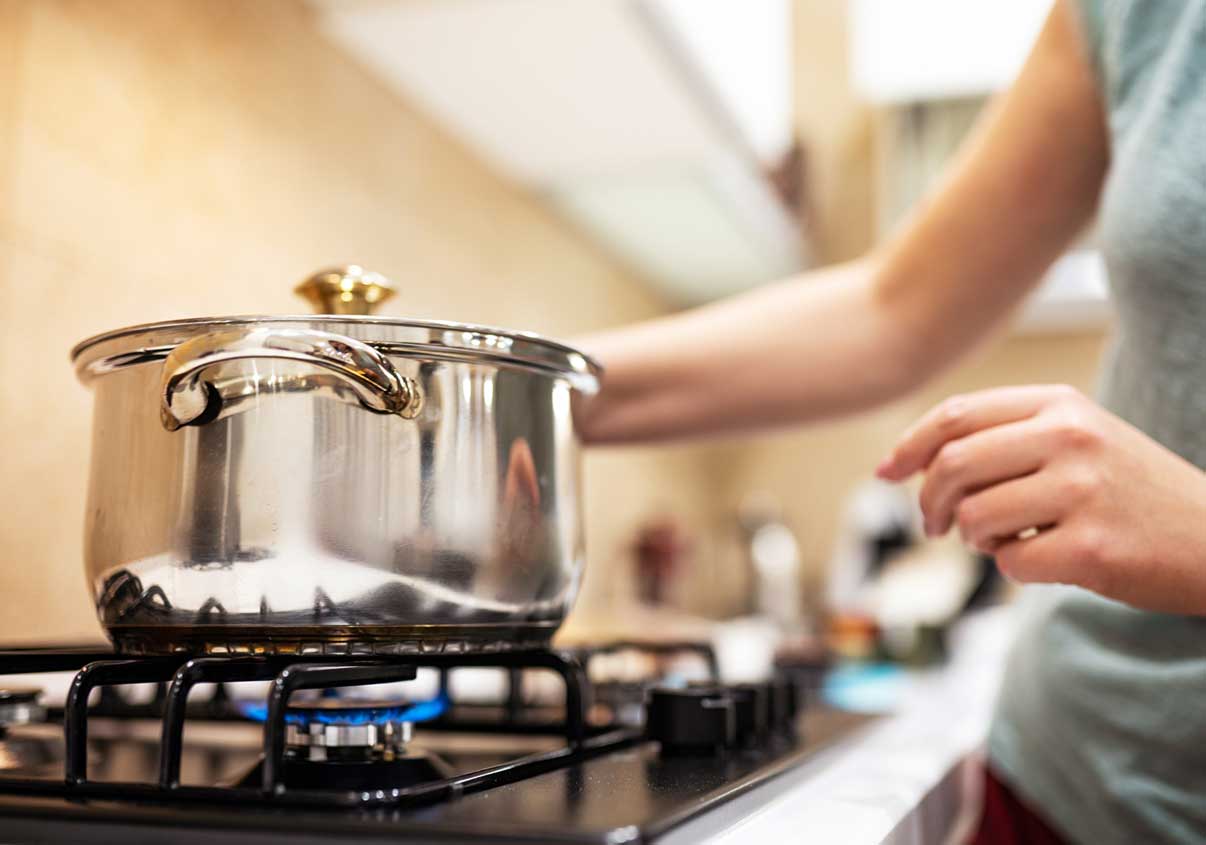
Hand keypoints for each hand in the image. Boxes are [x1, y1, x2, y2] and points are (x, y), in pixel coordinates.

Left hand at [876, 385, 1205, 613]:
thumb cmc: (1127, 491)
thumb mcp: (1075, 438)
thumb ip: (1000, 438)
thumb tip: (902, 463)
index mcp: (1060, 405)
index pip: (956, 416)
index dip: (910, 447)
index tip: (887, 473)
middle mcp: (1070, 438)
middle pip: (952, 466)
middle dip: (929, 504)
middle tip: (936, 526)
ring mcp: (1082, 491)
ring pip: (973, 518)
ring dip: (975, 539)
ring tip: (1009, 538)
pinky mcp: (1092, 547)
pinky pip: (1010, 562)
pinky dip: (1015, 568)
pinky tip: (1048, 559)